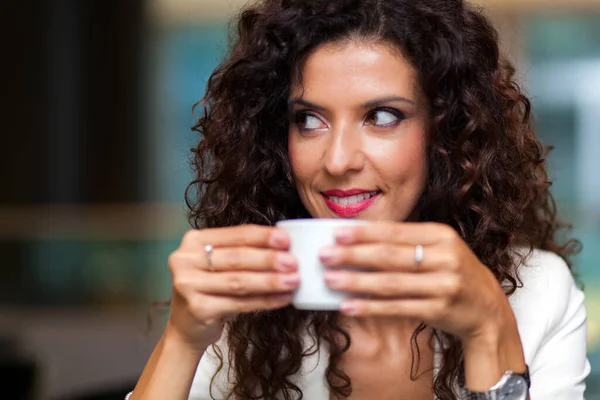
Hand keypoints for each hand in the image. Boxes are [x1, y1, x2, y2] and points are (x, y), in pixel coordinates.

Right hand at [166, 225, 298, 350]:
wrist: (187, 328)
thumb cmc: (209, 290)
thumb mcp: (218, 265)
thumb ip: (242, 252)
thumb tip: (283, 249)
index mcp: (194, 241)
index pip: (235, 235)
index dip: (262, 236)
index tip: (286, 240)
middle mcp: (185, 260)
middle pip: (236, 258)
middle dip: (268, 259)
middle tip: (293, 262)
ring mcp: (188, 285)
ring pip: (238, 281)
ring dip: (270, 281)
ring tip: (293, 280)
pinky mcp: (197, 308)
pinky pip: (239, 303)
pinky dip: (264, 301)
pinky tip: (282, 298)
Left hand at [318, 222, 513, 340]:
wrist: (488, 310)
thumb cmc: (454, 273)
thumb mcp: (439, 249)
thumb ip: (406, 242)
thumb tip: (358, 240)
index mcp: (441, 235)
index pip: (396, 232)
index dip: (364, 233)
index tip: (336, 233)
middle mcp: (445, 258)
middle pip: (390, 256)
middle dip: (353, 255)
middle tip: (325, 255)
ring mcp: (444, 285)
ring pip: (390, 283)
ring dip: (356, 281)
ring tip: (330, 279)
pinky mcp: (439, 310)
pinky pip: (397, 308)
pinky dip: (370, 307)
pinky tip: (348, 306)